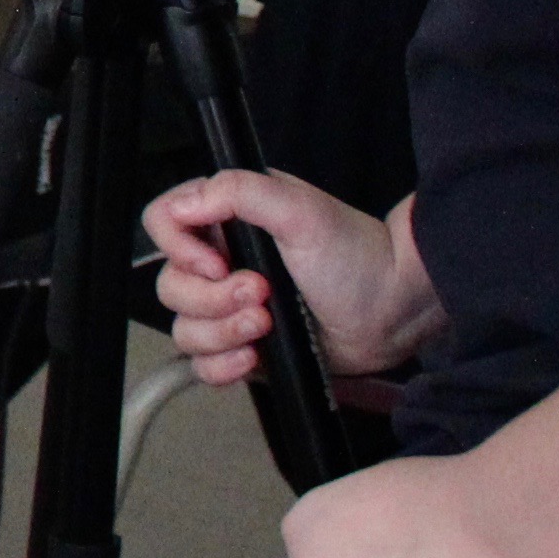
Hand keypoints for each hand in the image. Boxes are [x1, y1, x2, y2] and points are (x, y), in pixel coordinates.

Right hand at [147, 169, 440, 382]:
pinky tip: (254, 357)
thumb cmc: (357, 255)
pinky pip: (203, 363)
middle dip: (213, 298)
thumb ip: (238, 192)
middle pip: (170, 285)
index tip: (217, 263)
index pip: (162, 223)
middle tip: (262, 294)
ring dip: (222, 332)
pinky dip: (222, 365)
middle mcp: (222, 261)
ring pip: (184, 327)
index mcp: (226, 219)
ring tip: (268, 324)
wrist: (395, 311)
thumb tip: (184, 204)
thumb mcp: (300, 210)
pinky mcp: (243, 345)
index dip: (177, 248)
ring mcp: (229, 307)